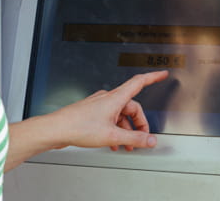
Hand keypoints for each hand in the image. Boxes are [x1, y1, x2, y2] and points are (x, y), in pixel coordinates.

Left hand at [48, 70, 168, 151]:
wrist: (56, 129)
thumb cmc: (78, 126)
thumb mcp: (112, 136)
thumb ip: (134, 138)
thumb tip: (150, 140)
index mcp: (115, 98)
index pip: (139, 82)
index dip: (153, 77)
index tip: (162, 74)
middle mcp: (108, 98)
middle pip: (132, 107)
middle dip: (139, 124)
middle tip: (141, 139)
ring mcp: (99, 105)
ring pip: (120, 115)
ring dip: (126, 130)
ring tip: (126, 145)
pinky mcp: (92, 113)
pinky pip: (110, 119)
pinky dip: (115, 130)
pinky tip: (113, 143)